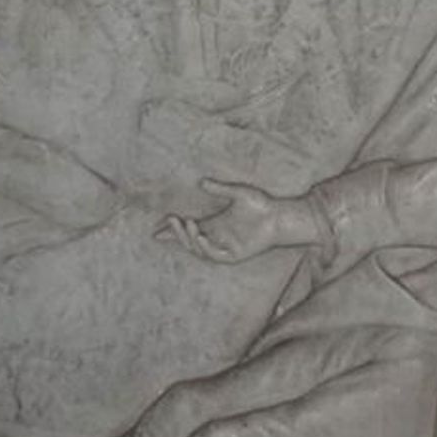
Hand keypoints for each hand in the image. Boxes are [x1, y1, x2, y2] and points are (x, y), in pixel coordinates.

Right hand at [157, 179, 325, 263]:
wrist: (280, 216)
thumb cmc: (262, 205)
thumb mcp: (238, 193)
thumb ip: (219, 189)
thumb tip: (200, 182)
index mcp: (215, 224)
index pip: (187, 228)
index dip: (172, 228)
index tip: (156, 226)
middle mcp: (217, 238)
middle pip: (188, 239)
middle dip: (176, 233)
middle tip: (168, 222)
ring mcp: (225, 247)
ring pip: (198, 248)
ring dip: (189, 238)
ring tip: (184, 223)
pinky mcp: (235, 255)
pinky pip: (215, 254)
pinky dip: (205, 247)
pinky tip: (199, 236)